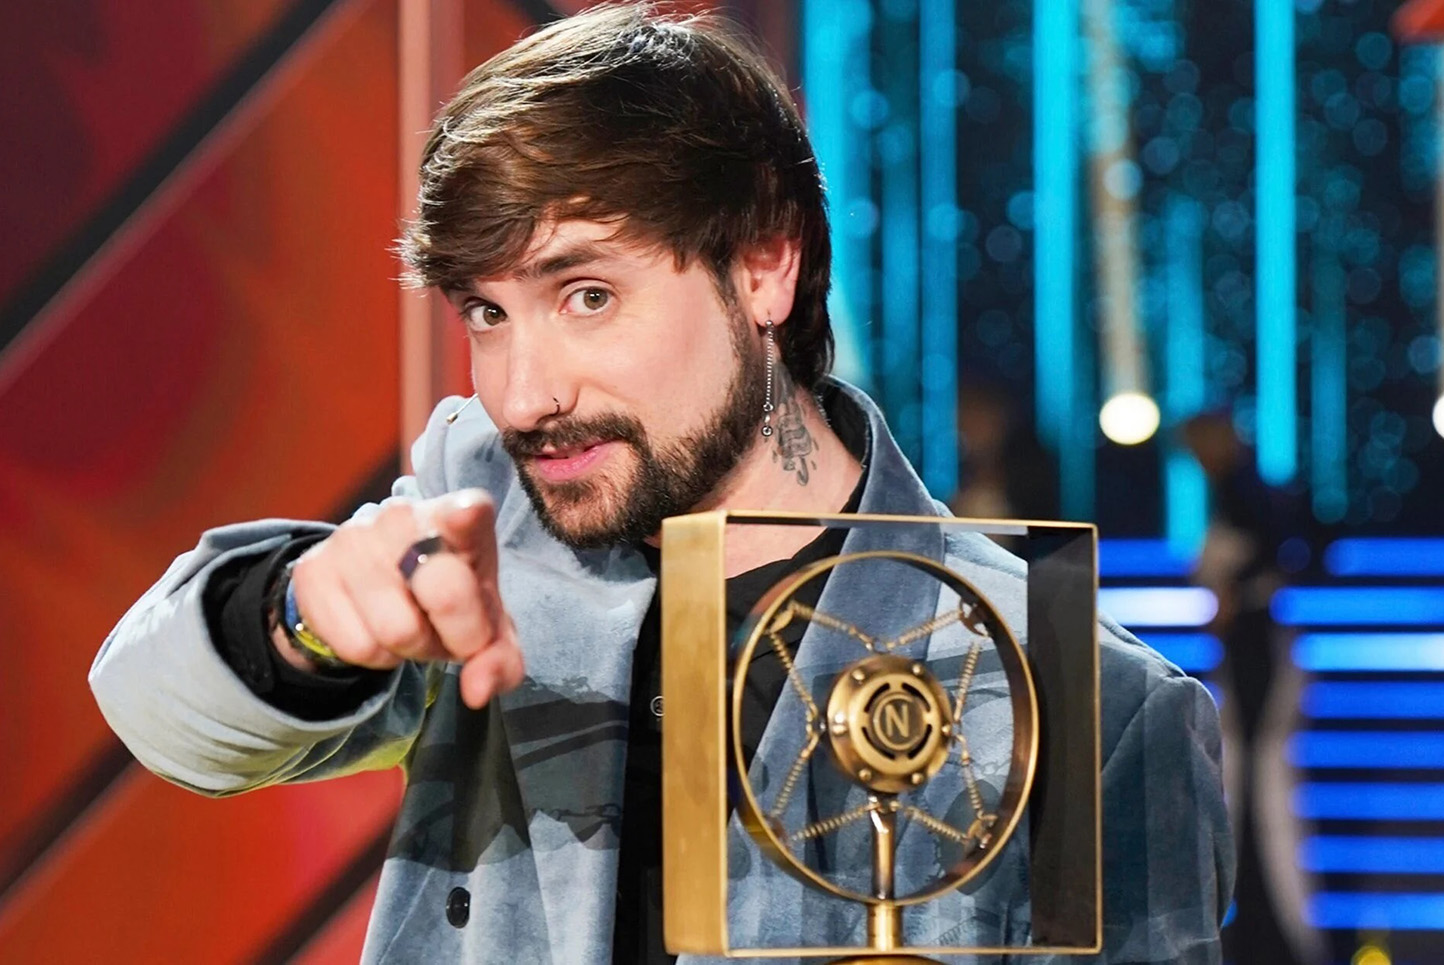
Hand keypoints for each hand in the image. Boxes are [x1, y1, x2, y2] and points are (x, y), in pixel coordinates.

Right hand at [276, 488, 523, 708]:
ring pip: (397, 630)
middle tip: (449, 633)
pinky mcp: (314, 569)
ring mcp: (353, 539)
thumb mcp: (486, 628)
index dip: (466, 516)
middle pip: (443, 593)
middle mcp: (404, 517)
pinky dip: (375, 656)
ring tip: (412, 626)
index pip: (465, 510)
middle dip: (456, 637)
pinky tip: (377, 629)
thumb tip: (478, 690)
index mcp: (460, 518)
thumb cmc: (447, 600)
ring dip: (412, 649)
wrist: (377, 588)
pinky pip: (356, 645)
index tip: (466, 516)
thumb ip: (499, 660)